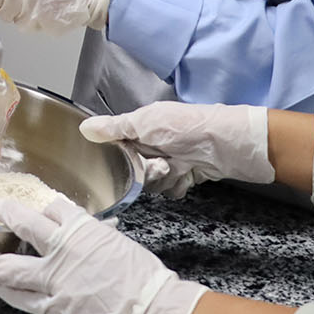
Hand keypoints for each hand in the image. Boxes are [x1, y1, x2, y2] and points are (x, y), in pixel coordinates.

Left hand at [0, 193, 205, 313]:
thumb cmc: (143, 279)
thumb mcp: (116, 245)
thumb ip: (91, 238)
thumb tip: (82, 236)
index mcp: (83, 230)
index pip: (51, 208)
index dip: (35, 207)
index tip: (21, 206)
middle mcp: (63, 252)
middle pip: (22, 228)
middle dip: (2, 220)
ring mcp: (55, 282)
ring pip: (10, 270)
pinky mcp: (54, 309)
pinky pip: (24, 299)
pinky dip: (11, 292)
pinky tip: (4, 289)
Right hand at [79, 103, 272, 197]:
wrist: (229, 144)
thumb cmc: (189, 127)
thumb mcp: (146, 123)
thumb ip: (114, 128)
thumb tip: (84, 127)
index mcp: (142, 126)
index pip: (117, 147)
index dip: (120, 158)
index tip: (126, 160)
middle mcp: (154, 143)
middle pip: (133, 169)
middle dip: (145, 171)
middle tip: (160, 163)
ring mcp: (171, 160)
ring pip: (151, 183)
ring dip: (163, 179)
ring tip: (178, 167)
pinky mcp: (186, 175)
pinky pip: (171, 190)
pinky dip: (178, 186)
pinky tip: (187, 176)